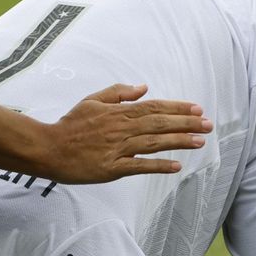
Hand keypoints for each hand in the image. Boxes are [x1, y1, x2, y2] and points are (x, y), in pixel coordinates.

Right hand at [41, 84, 211, 183]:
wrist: (48, 148)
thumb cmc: (70, 125)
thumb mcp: (92, 100)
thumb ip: (117, 93)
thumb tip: (143, 87)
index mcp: (117, 112)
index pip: (153, 107)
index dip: (177, 107)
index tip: (197, 109)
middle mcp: (120, 129)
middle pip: (159, 123)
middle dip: (186, 123)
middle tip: (208, 124)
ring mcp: (116, 149)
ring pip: (153, 143)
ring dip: (178, 141)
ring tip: (200, 141)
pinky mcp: (111, 168)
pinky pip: (139, 166)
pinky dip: (158, 166)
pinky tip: (176, 166)